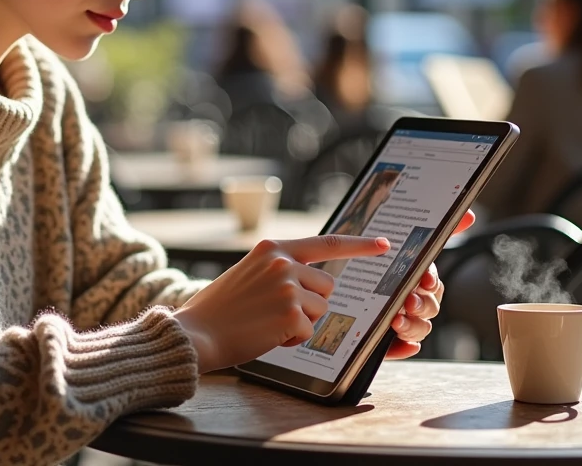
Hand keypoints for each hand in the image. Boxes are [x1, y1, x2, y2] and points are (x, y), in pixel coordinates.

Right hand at [172, 235, 390, 372]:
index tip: (384, 244)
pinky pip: (307, 331)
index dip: (360, 245)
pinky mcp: (290, 313)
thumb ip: (280, 268)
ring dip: (300, 322)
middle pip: (327, 285)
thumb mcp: (249, 273)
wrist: (197, 332)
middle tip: (275, 311)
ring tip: (267, 322)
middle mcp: (283, 261)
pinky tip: (266, 334)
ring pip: (320, 309)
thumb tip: (316, 279)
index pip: (327, 242)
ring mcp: (288, 286)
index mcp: (273, 248)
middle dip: (311, 303)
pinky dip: (290, 339)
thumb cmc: (221, 308)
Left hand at [385, 209, 476, 358]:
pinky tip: (403, 344)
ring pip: (420, 329)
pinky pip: (399, 349)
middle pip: (429, 307)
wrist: (335, 288)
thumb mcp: (394, 246)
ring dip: (413, 326)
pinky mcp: (385, 342)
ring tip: (397, 321)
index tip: (424, 280)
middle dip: (422, 305)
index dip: (430, 282)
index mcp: (414, 279)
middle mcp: (411, 301)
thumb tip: (469, 213)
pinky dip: (403, 348)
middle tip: (408, 301)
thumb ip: (432, 232)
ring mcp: (400, 322)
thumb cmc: (373, 265)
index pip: (432, 283)